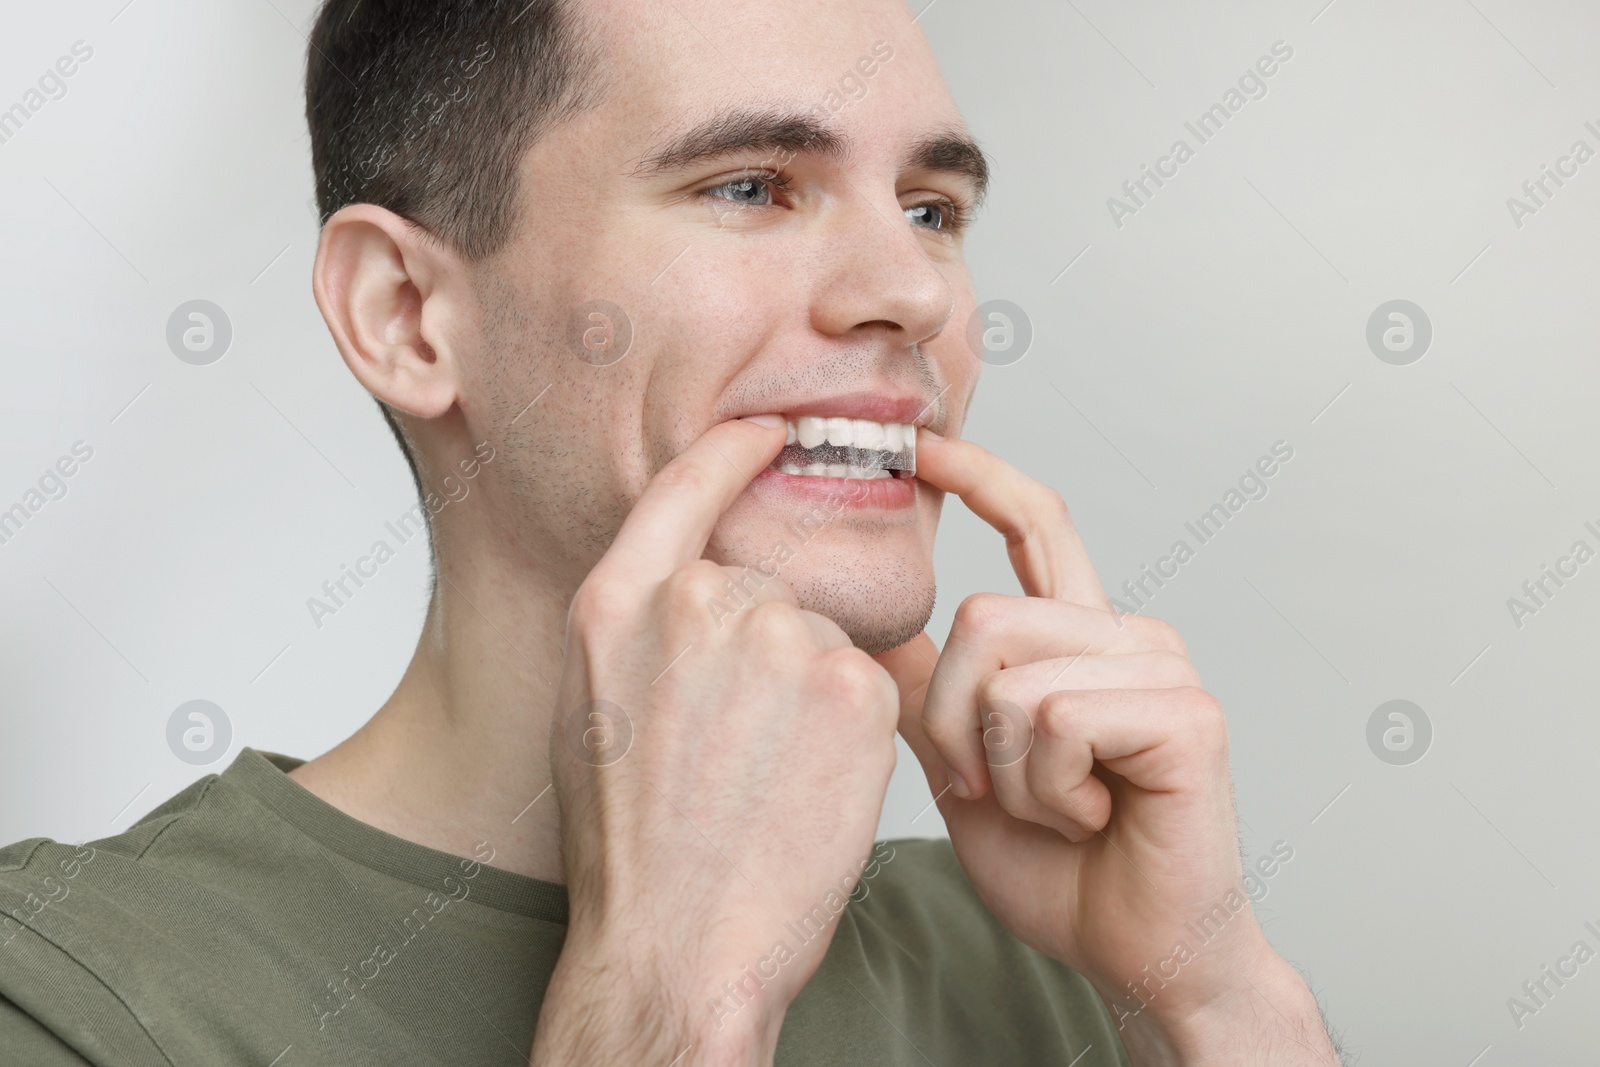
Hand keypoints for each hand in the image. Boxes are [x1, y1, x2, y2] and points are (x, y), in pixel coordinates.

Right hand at [531, 416, 901, 1066]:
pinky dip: (848, 729)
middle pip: (766, 586)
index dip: (734, 452)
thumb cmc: (630, 847)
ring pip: (818, 637)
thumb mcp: (592, 710)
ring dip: (807, 691)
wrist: (677, 946)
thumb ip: (640, 624)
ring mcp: (778, 641)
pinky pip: (865, 681)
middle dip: (763, 648)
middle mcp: (696, 604)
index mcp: (617, 605)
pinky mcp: (854, 690)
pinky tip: (808, 786)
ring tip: (765, 777)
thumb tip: (700, 581)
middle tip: (734, 744)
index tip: (768, 432)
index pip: (687, 485)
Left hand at [875, 432, 1339, 1065]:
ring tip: (1055, 808)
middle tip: (994, 790)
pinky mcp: (1186, 715)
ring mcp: (1164, 668)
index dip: (979, 477)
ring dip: (1002, 768)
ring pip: (1010, 674)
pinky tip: (1092, 818)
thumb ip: (931, 694)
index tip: (921, 447)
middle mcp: (1127, 637)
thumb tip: (871, 629)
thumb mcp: (966, 768)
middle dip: (956, 724)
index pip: (1034, 525)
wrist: (1134, 952)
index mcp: (1080, 639)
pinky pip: (1056, 720)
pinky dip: (1045, 789)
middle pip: (981, 619)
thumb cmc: (1061, 869)